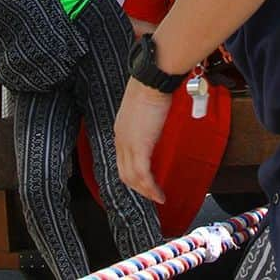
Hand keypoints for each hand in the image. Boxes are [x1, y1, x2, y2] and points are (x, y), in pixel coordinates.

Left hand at [114, 78, 172, 203]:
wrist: (151, 82)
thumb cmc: (150, 87)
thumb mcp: (144, 108)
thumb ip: (145, 120)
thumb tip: (154, 123)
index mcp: (121, 129)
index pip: (122, 158)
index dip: (131, 172)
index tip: (143, 179)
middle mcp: (120, 139)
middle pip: (124, 172)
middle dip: (137, 187)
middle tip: (150, 194)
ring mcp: (127, 145)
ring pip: (132, 178)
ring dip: (145, 191)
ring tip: (157, 197)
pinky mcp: (139, 148)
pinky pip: (143, 176)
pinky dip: (151, 189)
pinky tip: (158, 194)